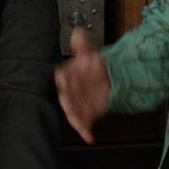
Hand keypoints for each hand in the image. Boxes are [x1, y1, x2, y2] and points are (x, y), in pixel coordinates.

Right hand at [54, 27, 109, 143]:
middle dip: (68, 100)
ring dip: (75, 118)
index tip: (62, 77)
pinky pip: (83, 124)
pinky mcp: (85, 114)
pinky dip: (84, 131)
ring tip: (79, 124)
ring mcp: (76, 104)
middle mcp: (69, 91)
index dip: (63, 78)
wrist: (106, 79)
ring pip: (72, 112)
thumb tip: (78, 31)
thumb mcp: (89, 52)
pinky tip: (88, 137)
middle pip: (66, 97)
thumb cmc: (92, 67)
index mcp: (67, 75)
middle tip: (69, 103)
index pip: (63, 77)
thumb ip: (82, 44)